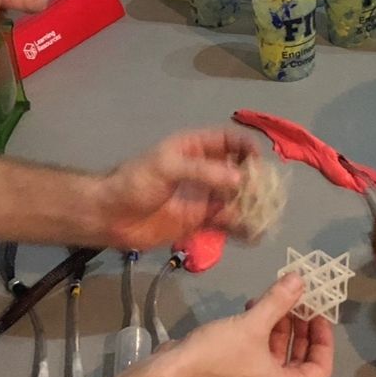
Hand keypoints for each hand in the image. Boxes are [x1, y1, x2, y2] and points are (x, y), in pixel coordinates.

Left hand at [97, 128, 257, 250]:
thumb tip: (239, 180)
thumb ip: (202, 172)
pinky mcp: (200, 222)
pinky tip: (253, 235)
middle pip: (240, 171)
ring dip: (253, 207)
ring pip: (237, 199)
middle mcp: (205, 171)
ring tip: (265, 217)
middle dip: (256, 181)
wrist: (110, 216)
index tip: (259, 162)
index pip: (230, 141)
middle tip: (265, 194)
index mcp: (195, 148)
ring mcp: (204, 197)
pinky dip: (242, 229)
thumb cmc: (135, 183)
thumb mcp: (166, 167)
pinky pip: (227, 224)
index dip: (247, 148)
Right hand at [160, 275, 333, 376]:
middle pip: (298, 363)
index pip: (320, 370)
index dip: (324, 341)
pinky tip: (249, 311)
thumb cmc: (216, 356)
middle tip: (297, 303)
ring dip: (277, 330)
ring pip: (275, 358)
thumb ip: (279, 301)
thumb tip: (300, 280)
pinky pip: (255, 360)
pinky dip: (258, 337)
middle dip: (299, 331)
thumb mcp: (252, 325)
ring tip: (270, 301)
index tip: (318, 315)